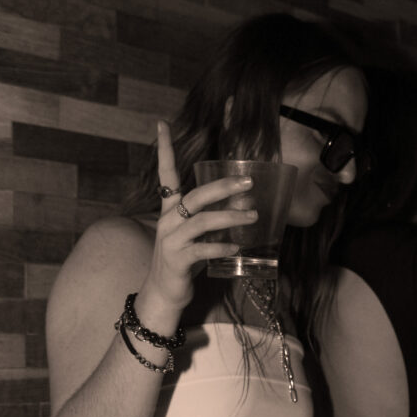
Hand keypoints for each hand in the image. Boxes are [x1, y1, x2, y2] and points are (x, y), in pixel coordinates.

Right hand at [141, 121, 258, 313]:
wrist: (164, 293)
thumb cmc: (184, 260)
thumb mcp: (199, 235)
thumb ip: (216, 218)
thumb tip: (246, 201)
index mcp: (170, 209)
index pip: (165, 174)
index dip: (165, 149)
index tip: (163, 123)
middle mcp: (168, 220)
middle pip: (196, 196)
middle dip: (223, 187)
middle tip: (249, 183)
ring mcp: (171, 240)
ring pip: (202, 221)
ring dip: (230, 217)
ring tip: (253, 217)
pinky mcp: (177, 260)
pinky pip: (202, 249)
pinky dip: (221, 245)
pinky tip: (237, 246)